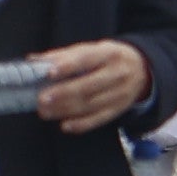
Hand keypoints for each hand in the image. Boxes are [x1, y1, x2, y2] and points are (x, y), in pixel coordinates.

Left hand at [32, 36, 152, 129]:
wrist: (142, 70)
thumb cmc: (108, 58)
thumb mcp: (92, 49)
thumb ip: (63, 55)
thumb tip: (34, 60)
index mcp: (108, 53)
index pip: (86, 59)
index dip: (67, 66)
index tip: (49, 72)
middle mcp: (116, 73)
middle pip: (88, 86)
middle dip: (63, 93)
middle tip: (42, 99)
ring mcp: (119, 94)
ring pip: (91, 104)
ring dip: (66, 110)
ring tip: (45, 111)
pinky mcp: (118, 109)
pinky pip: (99, 119)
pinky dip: (81, 124)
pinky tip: (65, 125)